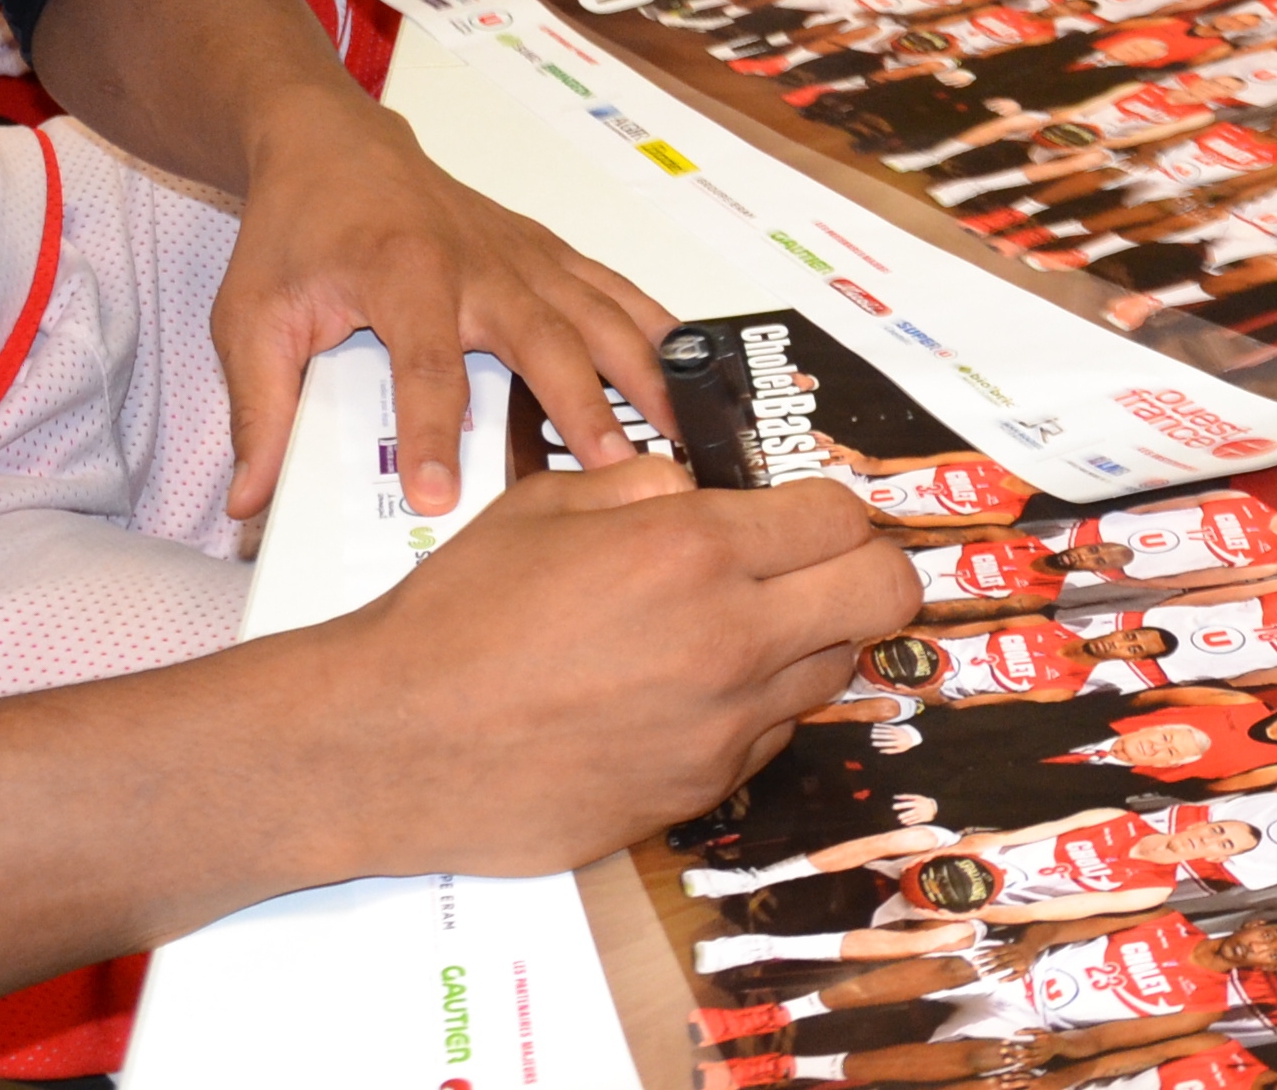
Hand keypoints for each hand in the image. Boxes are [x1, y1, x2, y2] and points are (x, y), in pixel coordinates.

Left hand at [210, 84, 678, 517]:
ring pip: (597, 314)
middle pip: (543, 339)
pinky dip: (655, 327)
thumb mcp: (251, 318)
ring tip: (682, 437)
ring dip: (642, 375)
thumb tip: (249, 504)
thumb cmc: (296, 230)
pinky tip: (692, 372)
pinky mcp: (545, 253)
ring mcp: (522, 254)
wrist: (333, 144)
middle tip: (619, 477)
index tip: (438, 497)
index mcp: (401, 272)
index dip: (429, 432)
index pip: (421, 364)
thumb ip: (259, 411)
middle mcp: (477, 260)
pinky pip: (611, 289)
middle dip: (582, 408)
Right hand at [316, 464, 916, 878]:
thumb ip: (645, 486)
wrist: (394, 744)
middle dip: (870, 568)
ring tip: (737, 628)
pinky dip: (755, 706)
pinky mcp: (700, 791)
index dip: (833, 506)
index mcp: (692, 550)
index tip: (812, 512)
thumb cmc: (454, 620)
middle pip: (882, 594)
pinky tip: (687, 690)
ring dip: (808, 639)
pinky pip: (772, 735)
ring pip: (836, 670)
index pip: (840, 515)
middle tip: (824, 566)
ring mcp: (722, 726)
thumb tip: (700, 489)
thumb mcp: (544, 505)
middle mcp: (729, 640)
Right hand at [868, 721, 921, 751]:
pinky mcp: (895, 727)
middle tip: (871, 736)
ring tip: (872, 731)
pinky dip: (881, 725)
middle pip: (886, 736)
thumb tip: (880, 751)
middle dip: (878, 736)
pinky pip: (888, 726)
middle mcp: (897, 736)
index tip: (873, 743)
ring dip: (879, 730)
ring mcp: (896, 731)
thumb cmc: (904, 745)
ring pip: (886, 730)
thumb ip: (890, 751)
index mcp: (898, 743)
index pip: (887, 743)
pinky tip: (876, 725)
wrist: (913, 736)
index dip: (880, 743)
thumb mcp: (899, 750)